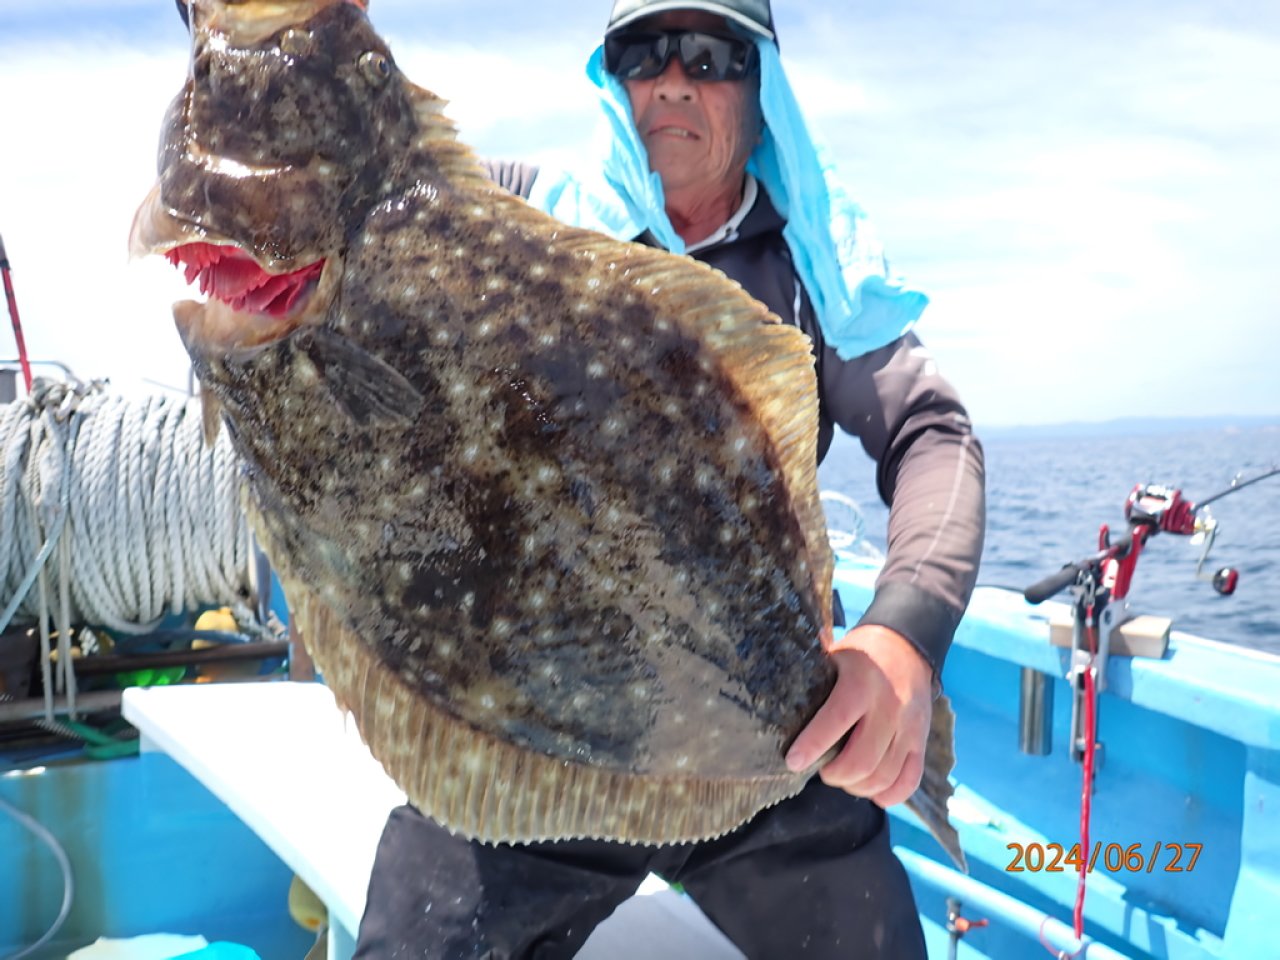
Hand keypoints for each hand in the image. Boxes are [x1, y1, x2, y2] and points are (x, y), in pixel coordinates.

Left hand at [784, 624, 933, 806]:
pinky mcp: (922, 741)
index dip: (813, 746)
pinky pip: (908, 781)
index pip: (836, 720)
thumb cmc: (860, 654)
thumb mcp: (834, 655)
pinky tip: (869, 790)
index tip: (793, 762)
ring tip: (841, 778)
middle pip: (862, 760)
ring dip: (856, 787)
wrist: (908, 646)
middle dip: (834, 775)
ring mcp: (910, 727)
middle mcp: (889, 707)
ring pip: (883, 776)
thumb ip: (810, 675)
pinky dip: (887, 795)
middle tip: (822, 771)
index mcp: (861, 683)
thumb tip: (767, 686)